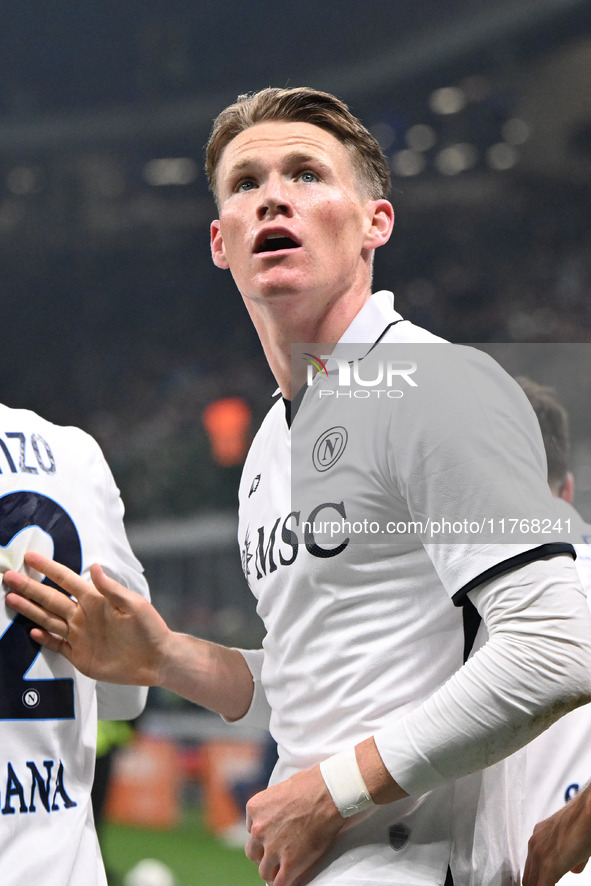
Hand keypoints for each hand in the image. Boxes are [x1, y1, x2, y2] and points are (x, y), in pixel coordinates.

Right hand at [3, 551, 169, 685]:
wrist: (156, 659)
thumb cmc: (150, 628)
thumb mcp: (134, 605)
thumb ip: (112, 589)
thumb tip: (94, 567)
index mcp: (95, 600)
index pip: (66, 580)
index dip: (48, 569)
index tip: (31, 557)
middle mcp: (84, 615)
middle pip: (50, 598)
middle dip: (29, 587)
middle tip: (9, 576)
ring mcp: (80, 635)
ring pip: (48, 619)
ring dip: (30, 609)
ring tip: (11, 598)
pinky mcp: (80, 655)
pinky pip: (57, 644)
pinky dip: (44, 638)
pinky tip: (32, 630)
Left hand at [245, 765, 343, 885]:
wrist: (328, 793)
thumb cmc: (311, 785)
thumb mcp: (280, 790)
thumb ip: (272, 806)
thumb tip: (278, 813)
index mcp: (255, 808)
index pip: (251, 830)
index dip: (263, 836)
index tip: (273, 838)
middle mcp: (258, 829)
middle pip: (253, 852)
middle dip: (264, 854)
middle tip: (277, 854)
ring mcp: (272, 847)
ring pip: (264, 870)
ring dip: (273, 870)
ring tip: (283, 870)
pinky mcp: (289, 863)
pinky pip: (279, 883)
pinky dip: (281, 884)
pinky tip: (289, 881)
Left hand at [522, 785, 590, 884]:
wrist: (589, 813)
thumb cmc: (585, 824)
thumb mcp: (575, 842)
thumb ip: (572, 857)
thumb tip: (573, 869)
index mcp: (539, 836)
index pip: (531, 865)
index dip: (536, 879)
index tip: (542, 883)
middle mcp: (534, 843)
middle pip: (528, 876)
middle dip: (534, 885)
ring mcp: (538, 854)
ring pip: (530, 883)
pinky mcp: (548, 866)